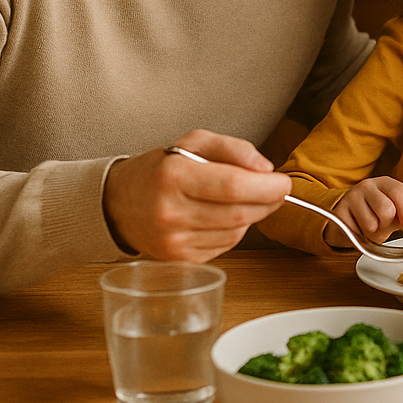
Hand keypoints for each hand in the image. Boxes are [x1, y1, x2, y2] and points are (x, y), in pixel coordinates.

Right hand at [102, 129, 290, 261]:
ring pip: (236, 232)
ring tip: (244, 199)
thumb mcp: (193, 143)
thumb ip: (233, 148)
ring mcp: (173, 240)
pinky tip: (222, 217)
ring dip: (251, 216)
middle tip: (276, 190)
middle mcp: (171, 212)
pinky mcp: (179, 259)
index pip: (232, 186)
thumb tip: (265, 168)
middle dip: (267, 202)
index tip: (284, 183)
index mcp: (174, 176)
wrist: (118, 204)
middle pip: (239, 213)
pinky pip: (224, 246)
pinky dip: (233, 231)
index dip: (266, 187)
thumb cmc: (161, 169)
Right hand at [328, 177, 402, 246]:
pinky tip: (358, 229)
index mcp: (385, 183)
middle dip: (387, 224)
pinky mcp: (339, 211)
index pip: (400, 192)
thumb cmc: (375, 215)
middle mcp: (367, 185)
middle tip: (383, 225)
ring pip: (371, 223)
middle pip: (386, 209)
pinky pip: (356, 231)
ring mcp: (351, 196)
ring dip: (373, 232)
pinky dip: (360, 236)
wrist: (348, 221)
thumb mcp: (396, 213)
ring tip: (370, 227)